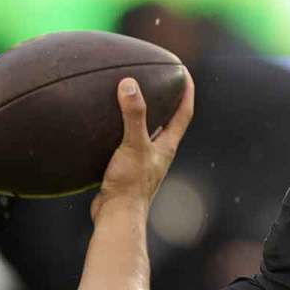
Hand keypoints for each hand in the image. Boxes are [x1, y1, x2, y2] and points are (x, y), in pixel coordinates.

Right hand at [91, 71, 194, 220]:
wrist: (116, 217)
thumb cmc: (130, 184)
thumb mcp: (132, 144)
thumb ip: (133, 115)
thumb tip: (129, 84)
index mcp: (167, 146)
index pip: (184, 112)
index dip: (187, 91)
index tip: (185, 72)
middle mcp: (158, 153)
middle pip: (168, 121)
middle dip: (166, 100)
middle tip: (158, 79)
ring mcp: (143, 162)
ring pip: (146, 133)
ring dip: (141, 116)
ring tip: (129, 98)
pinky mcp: (126, 170)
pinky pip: (125, 144)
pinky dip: (118, 132)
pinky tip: (102, 127)